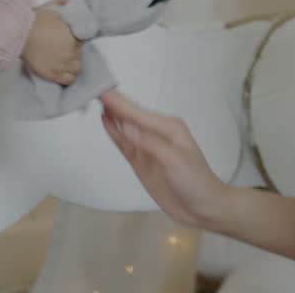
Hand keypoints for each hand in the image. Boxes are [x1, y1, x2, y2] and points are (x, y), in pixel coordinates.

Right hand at [21, 7, 81, 84]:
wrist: (18, 35)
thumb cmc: (33, 22)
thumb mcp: (50, 8)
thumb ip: (62, 4)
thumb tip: (69, 2)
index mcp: (74, 35)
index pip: (84, 39)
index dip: (77, 37)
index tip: (71, 37)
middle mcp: (71, 51)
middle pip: (80, 53)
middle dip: (73, 49)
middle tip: (62, 46)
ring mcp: (63, 64)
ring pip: (77, 67)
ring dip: (72, 63)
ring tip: (63, 59)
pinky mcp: (54, 74)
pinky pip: (70, 79)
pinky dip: (68, 76)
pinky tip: (63, 70)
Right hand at [100, 88, 232, 229]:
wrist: (203, 208)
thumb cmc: (195, 181)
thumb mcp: (174, 160)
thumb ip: (149, 143)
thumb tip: (125, 125)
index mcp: (168, 126)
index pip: (137, 111)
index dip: (118, 100)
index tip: (100, 88)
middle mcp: (156, 132)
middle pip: (129, 115)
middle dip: (112, 102)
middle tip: (90, 86)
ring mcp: (147, 147)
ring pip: (124, 127)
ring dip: (111, 114)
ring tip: (93, 98)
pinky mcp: (141, 161)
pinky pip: (124, 144)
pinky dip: (114, 133)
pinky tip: (105, 121)